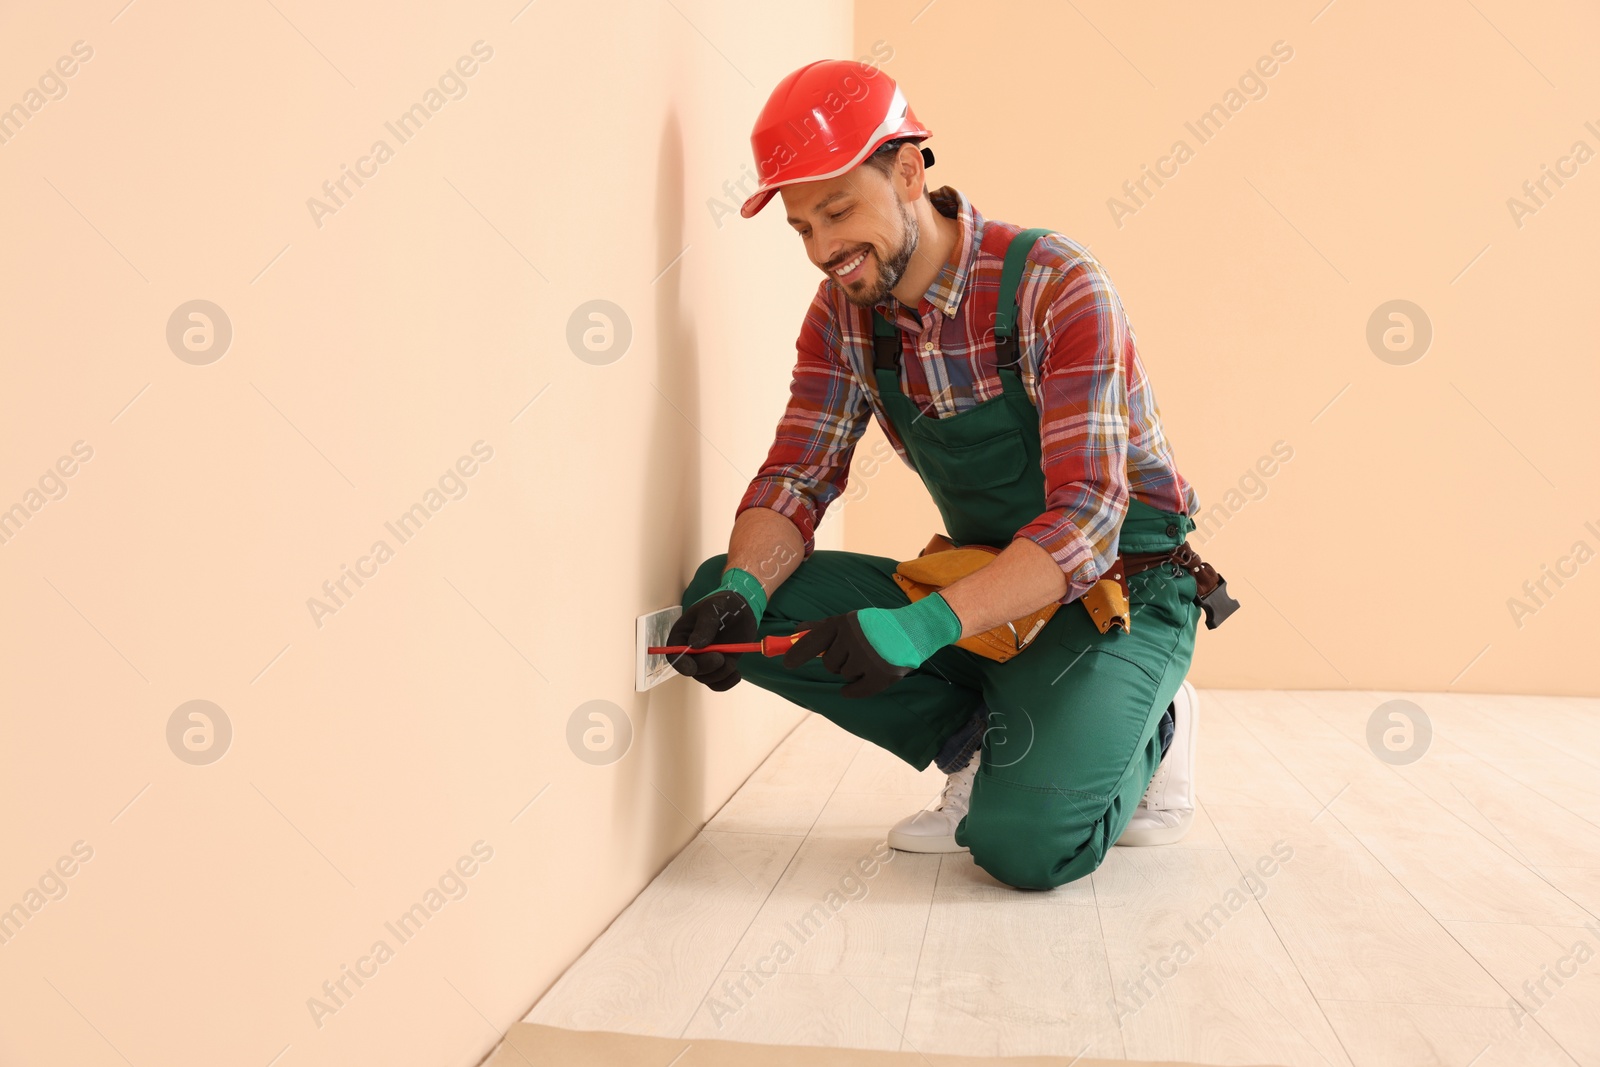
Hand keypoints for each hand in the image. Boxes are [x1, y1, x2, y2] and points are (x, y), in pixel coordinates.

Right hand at [666, 589, 758, 690]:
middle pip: (691, 670)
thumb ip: (704, 625)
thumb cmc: (724, 604)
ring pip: (706, 678)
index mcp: (681, 636)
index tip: (692, 667)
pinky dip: (728, 682)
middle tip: (721, 658)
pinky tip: (736, 673)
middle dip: (706, 667)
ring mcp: (705, 661)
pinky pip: (719, 684)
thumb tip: (695, 645)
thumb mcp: (713, 608)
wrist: (743, 610)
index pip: (673, 656)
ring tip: (732, 660)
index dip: (681, 664)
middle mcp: (690, 652)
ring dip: (720, 673)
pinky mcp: (719, 667)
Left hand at [783, 612, 909, 698]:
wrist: (914, 630)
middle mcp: (852, 639)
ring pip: (844, 676)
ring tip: (870, 659)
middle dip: (838, 663)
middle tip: (855, 655)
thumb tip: (796, 630)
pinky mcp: (880, 675)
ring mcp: (866, 658)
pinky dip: (854, 691)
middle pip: (829, 664)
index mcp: (843, 623)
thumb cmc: (877, 626)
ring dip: (854, 672)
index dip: (797, 653)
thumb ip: (822, 627)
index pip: (812, 640)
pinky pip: (855, 690)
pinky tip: (861, 683)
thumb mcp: (850, 621)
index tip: (787, 663)